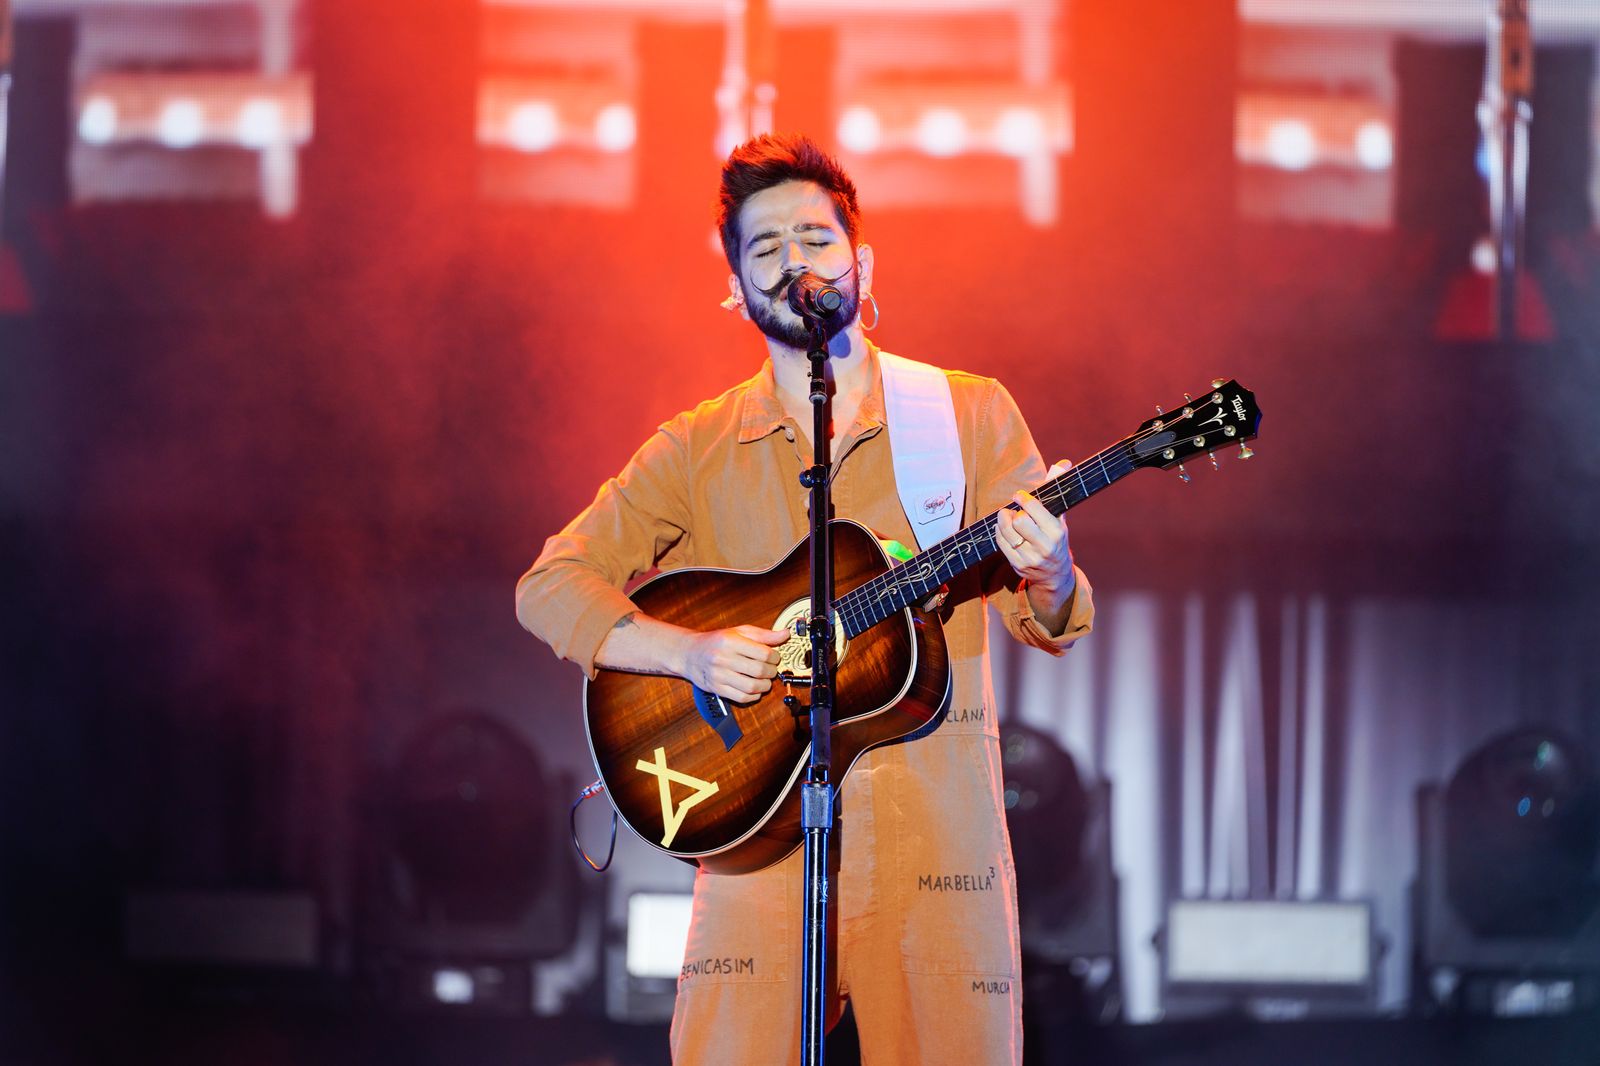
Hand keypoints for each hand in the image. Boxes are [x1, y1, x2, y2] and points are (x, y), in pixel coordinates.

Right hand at [680, 625, 790, 702]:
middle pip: (759, 670)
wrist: (690, 654)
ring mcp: (719, 675)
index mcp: (730, 641)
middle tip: (771, 669)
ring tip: (764, 680)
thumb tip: (785, 634)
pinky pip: (742, 697)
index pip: (763, 653)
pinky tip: (754, 689)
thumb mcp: (739, 632)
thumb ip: (763, 635)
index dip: (775, 657)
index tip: (774, 657)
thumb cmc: (716, 642)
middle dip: (772, 671)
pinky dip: (754, 696)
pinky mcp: (717, 688)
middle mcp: (723, 658)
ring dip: (765, 685)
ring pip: (752, 687)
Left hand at [996, 462, 1074, 595]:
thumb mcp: (1059, 516)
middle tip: (1016, 511)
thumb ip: (1057, 489)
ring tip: (1007, 517)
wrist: (1055, 573)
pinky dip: (999, 532)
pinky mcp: (1017, 566)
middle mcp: (1045, 547)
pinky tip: (1004, 529)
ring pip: (1007, 533)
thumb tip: (1063, 463)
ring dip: (1003, 521)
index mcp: (1057, 532)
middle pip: (1019, 521)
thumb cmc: (1055, 537)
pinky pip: (1000, 543)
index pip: (1034, 509)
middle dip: (1014, 513)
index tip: (1019, 496)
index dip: (1023, 499)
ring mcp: (1030, 558)